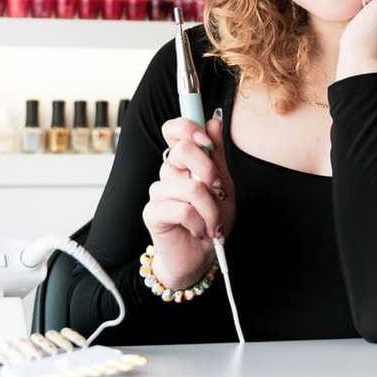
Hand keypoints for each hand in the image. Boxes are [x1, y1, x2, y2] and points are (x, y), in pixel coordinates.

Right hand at [140, 113, 237, 290]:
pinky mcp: (152, 212)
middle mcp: (168, 172)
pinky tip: (199, 231)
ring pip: (191, 187)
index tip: (206, 141)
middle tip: (218, 191)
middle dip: (210, 171)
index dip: (189, 127)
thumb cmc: (212, 220)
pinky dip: (200, 223)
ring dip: (211, 209)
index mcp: (184, 161)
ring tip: (213, 223)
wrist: (202, 256)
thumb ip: (217, 155)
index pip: (174, 129)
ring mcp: (158, 191)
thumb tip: (214, 120)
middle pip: (183, 150)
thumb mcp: (223, 185)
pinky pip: (183, 210)